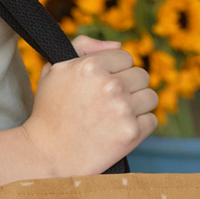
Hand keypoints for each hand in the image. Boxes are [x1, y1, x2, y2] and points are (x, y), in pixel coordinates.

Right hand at [21, 36, 157, 176]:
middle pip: (141, 76)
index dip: (115, 70)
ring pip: (151, 97)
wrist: (47, 154)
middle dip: (128, 87)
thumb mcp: (56, 69)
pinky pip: (151, 120)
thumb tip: (118, 44)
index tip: (102, 85)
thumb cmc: (50, 111)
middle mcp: (110, 85)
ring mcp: (122, 109)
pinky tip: (119, 129)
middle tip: (108, 103)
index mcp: (91, 65)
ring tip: (116, 116)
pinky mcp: (131, 133)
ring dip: (137, 106)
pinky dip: (140, 126)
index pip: (125, 56)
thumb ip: (84, 46)